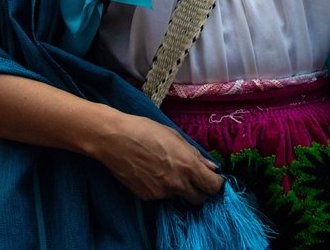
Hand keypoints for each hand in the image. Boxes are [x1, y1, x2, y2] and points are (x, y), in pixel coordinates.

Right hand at [92, 113, 222, 203]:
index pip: (213, 186)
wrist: (114, 139)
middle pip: (199, 199)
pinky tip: (151, 172)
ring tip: (165, 169)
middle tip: (193, 178)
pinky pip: (162, 196)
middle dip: (200, 190)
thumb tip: (211, 167)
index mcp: (187, 166)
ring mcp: (161, 193)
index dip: (215, 183)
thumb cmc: (145, 130)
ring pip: (179, 197)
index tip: (212, 178)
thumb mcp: (175, 136)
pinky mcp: (147, 197)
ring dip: (179, 188)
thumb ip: (195, 154)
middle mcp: (177, 183)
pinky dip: (162, 188)